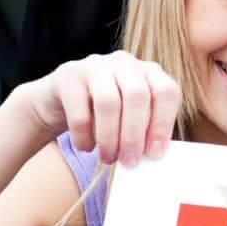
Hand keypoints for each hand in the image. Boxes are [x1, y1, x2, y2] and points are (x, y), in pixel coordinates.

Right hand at [16, 51, 181, 166]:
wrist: (59, 101)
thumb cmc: (103, 115)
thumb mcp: (129, 117)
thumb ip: (145, 130)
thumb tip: (154, 156)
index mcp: (148, 72)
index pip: (167, 92)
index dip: (163, 124)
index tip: (154, 154)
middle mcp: (125, 63)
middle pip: (137, 95)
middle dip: (134, 135)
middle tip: (129, 162)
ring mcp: (96, 65)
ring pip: (108, 102)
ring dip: (109, 138)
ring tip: (108, 158)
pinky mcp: (68, 75)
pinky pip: (79, 111)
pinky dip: (84, 136)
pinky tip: (86, 147)